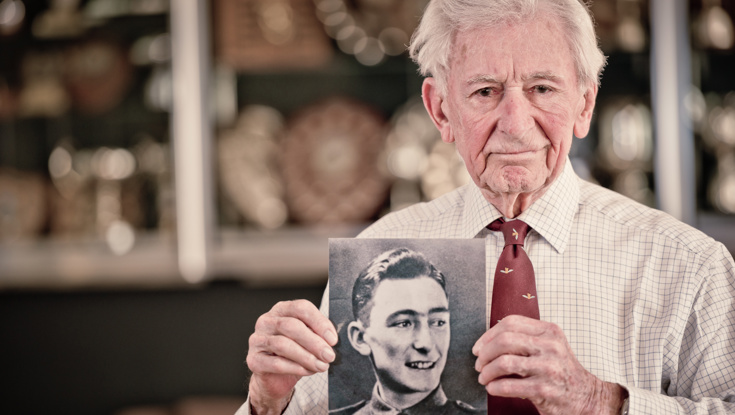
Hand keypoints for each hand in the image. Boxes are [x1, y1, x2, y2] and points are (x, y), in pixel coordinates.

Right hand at [246, 300, 337, 414]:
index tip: (333, 339)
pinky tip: (308, 371)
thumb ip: (318, 334)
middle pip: (291, 326)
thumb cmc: (295, 353)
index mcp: (282, 310)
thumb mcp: (309, 339)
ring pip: (283, 345)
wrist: (276, 377)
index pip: (301, 308)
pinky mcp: (253, 359)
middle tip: (329, 355)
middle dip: (314, 342)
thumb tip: (331, 339)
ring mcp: (257, 339)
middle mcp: (266, 321)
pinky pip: (275, 363)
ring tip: (322, 366)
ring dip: (306, 357)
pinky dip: (295, 368)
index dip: (319, 322)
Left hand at [472, 315, 625, 414]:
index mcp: (549, 331)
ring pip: (504, 362)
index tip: (479, 348)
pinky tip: (493, 388)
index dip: (488, 335)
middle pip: (504, 340)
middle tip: (479, 364)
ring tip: (484, 378)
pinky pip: (510, 385)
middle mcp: (550, 346)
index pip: (510, 323)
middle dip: (485, 354)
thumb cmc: (560, 372)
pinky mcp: (545, 389)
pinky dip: (495, 387)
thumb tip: (486, 343)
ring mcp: (549, 368)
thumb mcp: (548, 347)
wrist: (586, 397)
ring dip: (487, 372)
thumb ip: (524, 339)